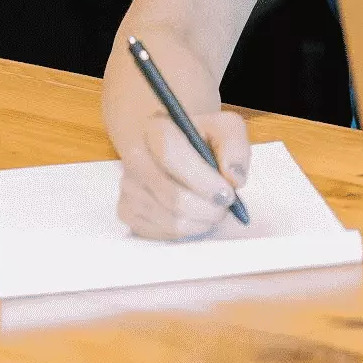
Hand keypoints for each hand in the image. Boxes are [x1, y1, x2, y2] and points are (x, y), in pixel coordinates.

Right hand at [117, 104, 251, 239]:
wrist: (171, 148)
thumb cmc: (200, 140)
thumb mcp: (225, 129)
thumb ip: (235, 148)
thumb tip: (232, 179)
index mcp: (157, 129)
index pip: (172, 155)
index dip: (203, 180)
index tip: (227, 194)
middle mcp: (135, 158)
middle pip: (173, 196)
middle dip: (208, 208)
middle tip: (225, 206)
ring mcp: (128, 187)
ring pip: (170, 220)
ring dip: (200, 222)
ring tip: (212, 209)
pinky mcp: (127, 211)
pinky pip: (162, 233)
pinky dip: (186, 230)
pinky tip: (194, 215)